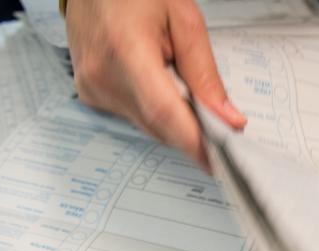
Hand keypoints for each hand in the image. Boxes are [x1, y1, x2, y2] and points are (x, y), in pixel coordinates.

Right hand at [65, 0, 245, 168]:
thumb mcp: (184, 19)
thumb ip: (206, 73)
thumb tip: (228, 119)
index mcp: (125, 50)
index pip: (164, 113)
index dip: (194, 143)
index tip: (221, 162)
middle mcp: (102, 75)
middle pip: (159, 126)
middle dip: (194, 133)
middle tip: (222, 130)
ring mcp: (92, 88)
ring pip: (148, 126)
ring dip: (175, 121)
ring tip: (189, 95)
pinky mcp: (90, 94)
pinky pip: (133, 117)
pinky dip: (156, 112)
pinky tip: (163, 88)